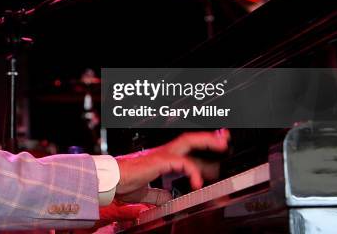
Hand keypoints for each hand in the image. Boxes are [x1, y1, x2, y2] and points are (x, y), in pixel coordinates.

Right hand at [115, 129, 229, 194]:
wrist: (111, 179)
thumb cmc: (122, 181)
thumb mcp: (144, 190)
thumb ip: (157, 193)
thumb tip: (166, 198)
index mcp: (160, 158)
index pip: (185, 152)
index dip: (201, 152)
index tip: (215, 153)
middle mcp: (163, 152)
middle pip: (190, 139)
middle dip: (209, 138)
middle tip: (225, 139)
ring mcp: (162, 154)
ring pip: (189, 142)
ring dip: (207, 143)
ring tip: (222, 146)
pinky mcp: (160, 160)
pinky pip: (182, 162)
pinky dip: (193, 171)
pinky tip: (197, 182)